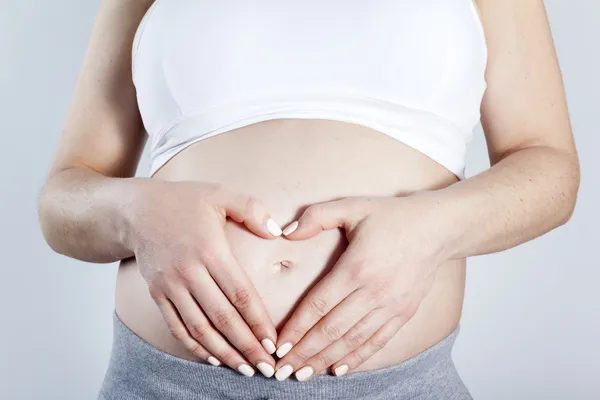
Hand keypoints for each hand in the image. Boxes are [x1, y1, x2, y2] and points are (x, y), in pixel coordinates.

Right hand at [128, 180, 282, 377]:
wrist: (134, 210)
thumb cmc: (182, 200)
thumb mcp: (219, 194)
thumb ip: (251, 209)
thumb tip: (277, 232)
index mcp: (210, 250)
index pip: (240, 294)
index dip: (258, 321)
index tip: (274, 342)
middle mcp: (189, 272)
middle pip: (223, 318)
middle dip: (247, 346)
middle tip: (268, 367)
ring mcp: (170, 286)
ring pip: (200, 328)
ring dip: (225, 352)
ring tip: (246, 369)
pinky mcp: (157, 294)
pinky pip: (177, 326)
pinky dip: (195, 346)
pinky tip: (214, 358)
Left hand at [273, 194, 450, 380]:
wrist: (438, 228)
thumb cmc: (392, 216)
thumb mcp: (352, 206)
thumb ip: (316, 216)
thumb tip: (286, 232)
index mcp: (356, 267)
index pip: (318, 305)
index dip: (296, 328)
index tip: (278, 346)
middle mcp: (373, 291)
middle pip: (331, 329)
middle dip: (304, 352)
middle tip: (282, 371)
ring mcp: (391, 306)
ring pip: (352, 340)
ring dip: (325, 360)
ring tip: (302, 375)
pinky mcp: (404, 313)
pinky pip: (377, 342)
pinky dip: (357, 358)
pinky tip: (338, 369)